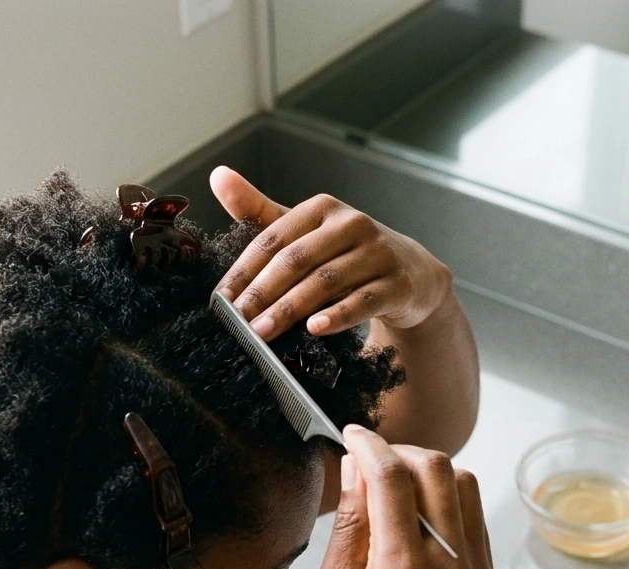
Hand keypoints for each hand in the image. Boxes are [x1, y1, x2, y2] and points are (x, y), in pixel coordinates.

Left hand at [210, 166, 453, 339]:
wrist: (411, 275)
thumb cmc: (347, 253)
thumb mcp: (305, 232)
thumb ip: (260, 211)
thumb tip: (217, 176)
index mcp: (322, 208)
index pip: (274, 239)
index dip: (244, 270)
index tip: (220, 299)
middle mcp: (352, 224)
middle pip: (297, 259)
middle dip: (263, 292)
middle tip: (237, 321)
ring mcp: (378, 253)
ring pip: (326, 281)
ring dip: (290, 309)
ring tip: (263, 332)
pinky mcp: (397, 284)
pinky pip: (363, 301)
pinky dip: (338, 316)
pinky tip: (314, 329)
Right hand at [311, 425, 493, 568]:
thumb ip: (347, 528)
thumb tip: (353, 471)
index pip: (392, 478)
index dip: (368, 445)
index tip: (351, 435)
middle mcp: (450, 566)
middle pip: (437, 468)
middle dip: (399, 451)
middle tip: (368, 461)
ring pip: (464, 483)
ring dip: (428, 471)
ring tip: (392, 488)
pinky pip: (473, 516)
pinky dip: (447, 499)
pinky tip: (416, 517)